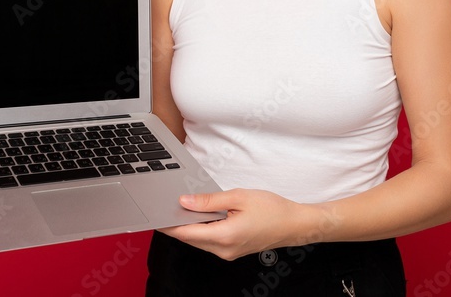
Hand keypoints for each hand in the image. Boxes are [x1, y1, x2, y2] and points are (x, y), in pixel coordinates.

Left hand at [159, 188, 309, 260]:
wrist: (294, 224)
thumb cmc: (272, 209)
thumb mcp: (238, 197)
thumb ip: (209, 201)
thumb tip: (185, 202)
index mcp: (224, 236)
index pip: (186, 233)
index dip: (168, 224)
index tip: (155, 214)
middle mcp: (223, 249)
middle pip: (189, 239)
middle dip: (176, 224)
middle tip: (165, 206)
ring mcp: (227, 253)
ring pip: (198, 241)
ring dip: (188, 227)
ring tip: (181, 207)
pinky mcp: (231, 251)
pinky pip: (208, 241)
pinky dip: (200, 230)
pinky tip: (199, 216)